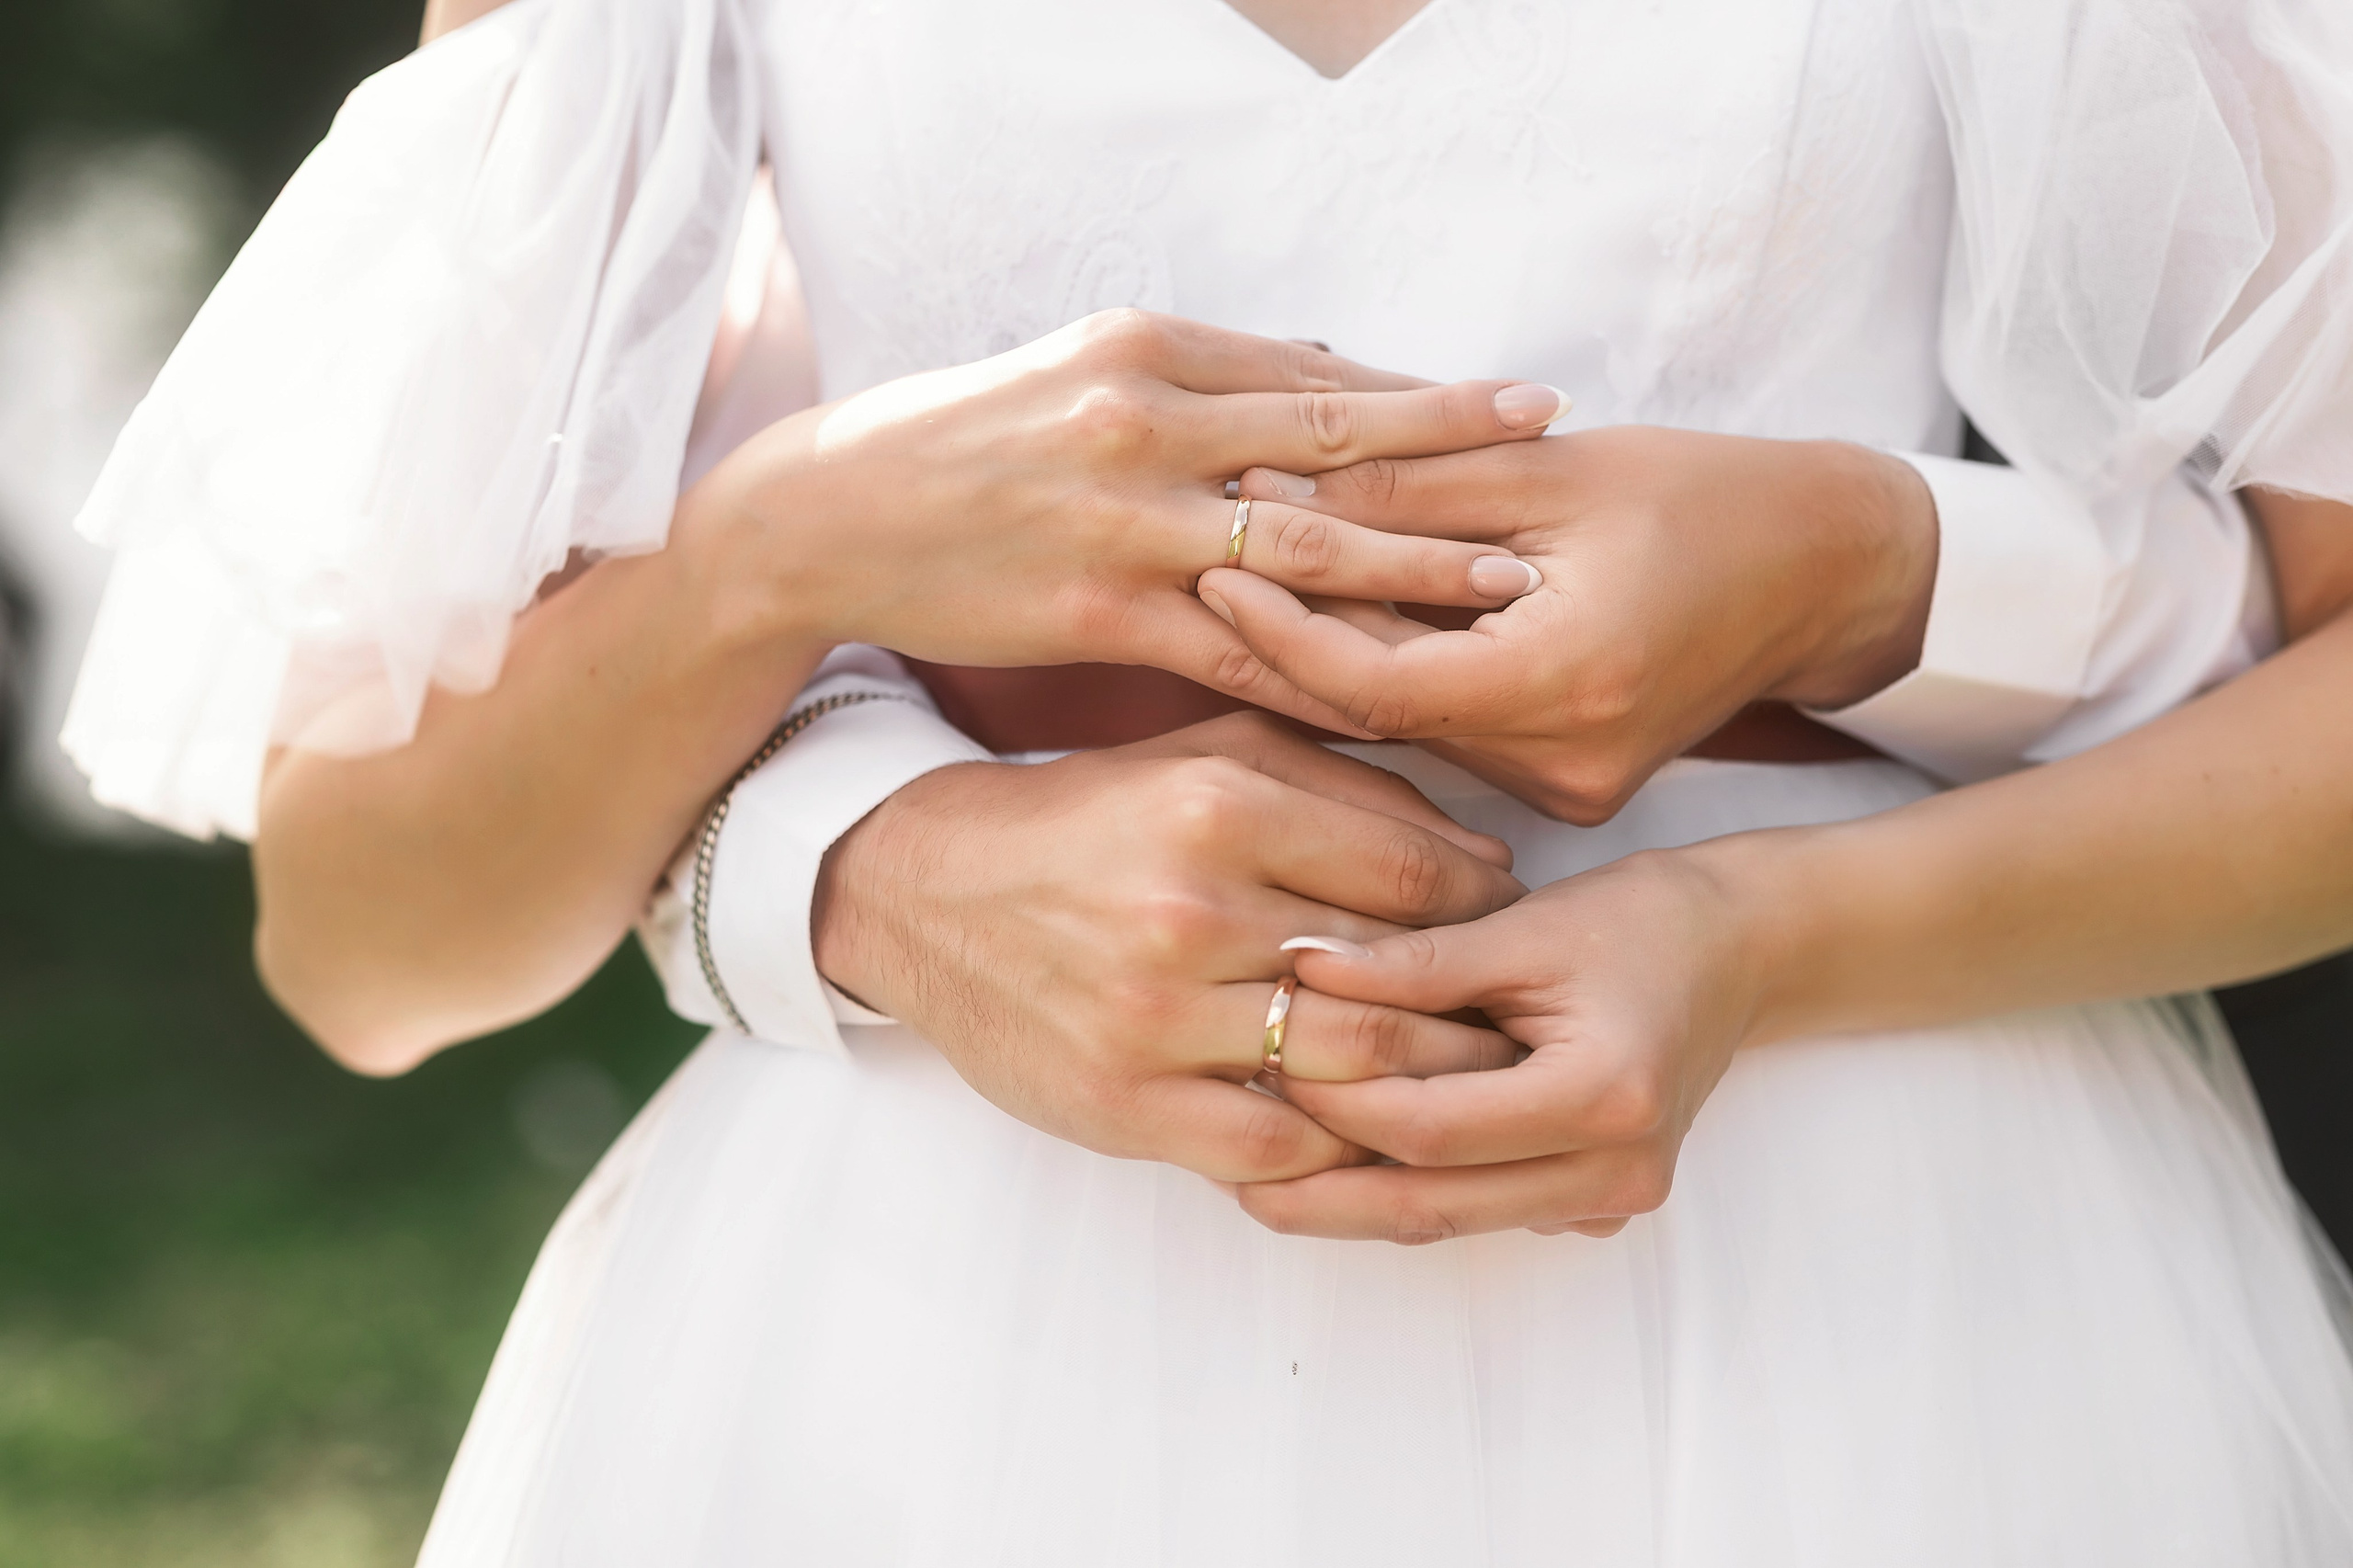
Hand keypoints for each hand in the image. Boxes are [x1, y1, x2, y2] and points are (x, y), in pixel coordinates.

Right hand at [691, 311, 1558, 732]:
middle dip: (1454, 467)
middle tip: (1558, 480)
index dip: (1426, 398)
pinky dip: (1319, 669)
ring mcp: (1126, 519)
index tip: (1521, 409)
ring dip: (1414, 571)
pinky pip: (1239, 650)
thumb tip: (1320, 370)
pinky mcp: (1101, 612)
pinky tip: (1391, 694)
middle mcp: (1150, 421)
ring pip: (1301, 550)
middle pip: (1334, 446)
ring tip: (1512, 589)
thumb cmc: (963, 441)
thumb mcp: (1081, 370)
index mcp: (1151, 349)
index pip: (1317, 375)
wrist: (830, 514)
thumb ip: (1202, 378)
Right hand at [811, 713, 1524, 1181]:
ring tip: (1467, 1078)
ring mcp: (1153, 1018)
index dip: (1487, 908)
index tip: (1513, 925)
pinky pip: (1274, 1151)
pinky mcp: (1122, 1105)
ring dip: (1426, 1084)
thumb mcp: (1202, 752)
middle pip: (1397, 982)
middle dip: (1476, 1006)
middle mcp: (1188, 911)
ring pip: (1349, 1072)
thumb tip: (1483, 851)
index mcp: (1216, 805)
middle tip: (1517, 1016)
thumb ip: (1343, 782)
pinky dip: (1337, 1149)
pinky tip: (1367, 1131)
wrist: (922, 891)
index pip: (1414, 876)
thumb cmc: (1085, 815)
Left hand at [1195, 426, 1935, 817]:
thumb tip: (1266, 479)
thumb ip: (1406, 483)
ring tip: (1253, 574)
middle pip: (1379, 711)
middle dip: (1290, 633)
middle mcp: (1562, 761)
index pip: (1375, 681)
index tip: (1212, 559)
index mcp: (1565, 683)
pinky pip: (1450, 734)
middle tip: (1201, 563)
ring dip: (1335, 654)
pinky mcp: (1568, 786)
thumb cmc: (1702, 496)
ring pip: (1407, 729)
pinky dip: (1395, 674)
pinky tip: (1341, 616)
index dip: (1282, 624)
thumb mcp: (1550, 470)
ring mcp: (1567, 788)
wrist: (1826, 569)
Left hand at [1237, 847, 1760, 1241]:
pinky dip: (1410, 1189)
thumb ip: (1412, 961)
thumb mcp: (1523, 925)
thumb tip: (1298, 963)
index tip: (1259, 1065)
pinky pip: (1482, 1210)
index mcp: (1603, 1096)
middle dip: (1321, 1190)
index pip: (1429, 1127)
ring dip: (1354, 1201)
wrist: (1743, 950)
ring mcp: (1612, 1200)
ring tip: (1257, 1175)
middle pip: (1430, 1203)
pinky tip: (1340, 1164)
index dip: (1335, 1102)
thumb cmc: (1642, 922)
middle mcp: (1614, 1169)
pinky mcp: (1597, 1204)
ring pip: (1450, 1221)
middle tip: (1225, 1170)